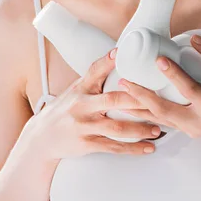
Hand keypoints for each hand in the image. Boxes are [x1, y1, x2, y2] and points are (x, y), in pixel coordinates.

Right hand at [26, 50, 162, 160]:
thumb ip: (96, 76)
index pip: (94, 70)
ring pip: (117, 128)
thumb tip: (118, 52)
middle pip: (113, 101)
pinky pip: (113, 147)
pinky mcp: (86, 144)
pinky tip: (148, 147)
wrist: (42, 138)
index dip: (107, 61)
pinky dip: (133, 148)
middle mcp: (82, 106)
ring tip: (158, 128)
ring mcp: (84, 126)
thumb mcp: (76, 88)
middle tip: (157, 100)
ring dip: (140, 129)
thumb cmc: (65, 109)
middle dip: (137, 101)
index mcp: (80, 88)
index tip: (120, 52)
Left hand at [118, 35, 200, 141]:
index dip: (174, 74)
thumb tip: (194, 39)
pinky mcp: (185, 130)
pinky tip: (129, 105)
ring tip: (119, 92)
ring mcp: (190, 130)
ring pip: (158, 119)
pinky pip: (161, 122)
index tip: (158, 59)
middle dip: (142, 96)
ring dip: (137, 106)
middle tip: (124, 81)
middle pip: (165, 110)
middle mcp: (199, 123)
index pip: (190, 90)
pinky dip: (144, 113)